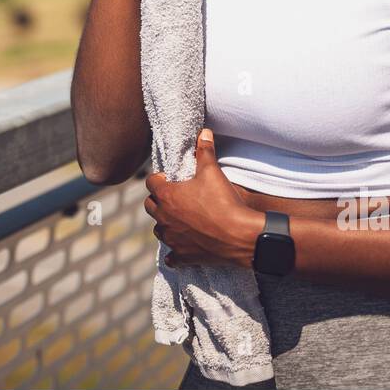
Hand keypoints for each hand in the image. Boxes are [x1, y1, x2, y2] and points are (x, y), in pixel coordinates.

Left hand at [144, 128, 263, 268]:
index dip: (159, 178)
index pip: (150, 182)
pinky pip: (171, 257)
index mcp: (167, 196)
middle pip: (150, 206)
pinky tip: (182, 247)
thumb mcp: (213, 172)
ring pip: (158, 230)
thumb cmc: (224, 202)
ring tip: (179, 219)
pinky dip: (175, 252)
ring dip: (165, 223)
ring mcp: (172, 239)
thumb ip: (205, 151)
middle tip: (174, 196)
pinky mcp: (182, 256)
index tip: (170, 178)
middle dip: (159, 200)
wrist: (239, 236)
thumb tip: (204, 133)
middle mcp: (163, 218)